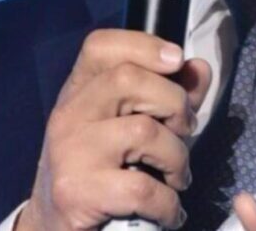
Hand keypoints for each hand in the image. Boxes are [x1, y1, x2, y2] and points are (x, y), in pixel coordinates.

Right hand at [17, 29, 211, 230]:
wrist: (55, 227)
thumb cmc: (106, 170)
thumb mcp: (133, 125)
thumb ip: (170, 96)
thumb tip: (199, 69)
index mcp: (79, 91)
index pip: (100, 46)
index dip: (144, 44)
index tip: (177, 60)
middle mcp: (69, 114)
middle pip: (129, 80)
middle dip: (175, 104)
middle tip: (184, 131)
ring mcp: (69, 151)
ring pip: (144, 132)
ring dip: (178, 158)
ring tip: (178, 177)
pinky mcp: (75, 192)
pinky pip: (142, 188)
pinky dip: (169, 203)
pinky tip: (169, 211)